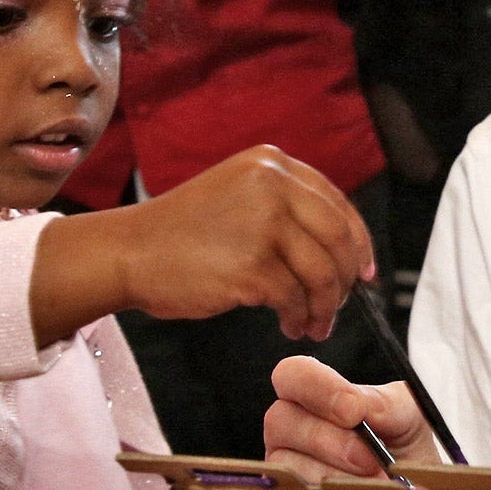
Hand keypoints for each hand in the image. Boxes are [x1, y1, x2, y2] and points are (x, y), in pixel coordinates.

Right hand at [31, 146, 373, 345]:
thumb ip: (286, 208)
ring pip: (322, 273)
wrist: (127, 252)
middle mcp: (272, 185)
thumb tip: (344, 250)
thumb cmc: (181, 234)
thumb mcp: (239, 197)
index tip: (363, 271)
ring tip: (314, 324)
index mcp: (272, 164)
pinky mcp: (251, 265)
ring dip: (324, 307)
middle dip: (346, 280)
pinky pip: (295, 299)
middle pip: (339, 238)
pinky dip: (300, 318)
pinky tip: (290, 326)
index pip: (338, 204)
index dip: (358, 242)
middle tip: (338, 305)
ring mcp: (263, 224)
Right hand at [262, 355, 440, 481]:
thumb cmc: (405, 447)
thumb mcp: (408, 417)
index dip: (317, 387)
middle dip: (330, 439)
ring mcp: (286, 465)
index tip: (355, 410)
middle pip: (281, 419)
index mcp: (315, 394)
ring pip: (288, 463)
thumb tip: (362, 408)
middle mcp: (291, 426)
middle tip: (369, 458)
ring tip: (374, 482)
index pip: (292, 375)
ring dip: (336, 474)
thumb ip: (388, 403)